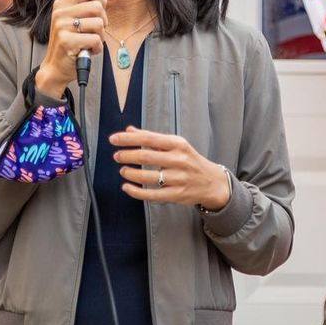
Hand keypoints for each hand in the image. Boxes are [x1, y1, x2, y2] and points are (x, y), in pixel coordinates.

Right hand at [35, 0, 120, 98]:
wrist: (56, 68)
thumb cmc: (71, 42)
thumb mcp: (83, 19)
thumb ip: (99, 3)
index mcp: (62, 3)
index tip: (97, 13)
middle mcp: (60, 12)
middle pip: (97, 6)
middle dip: (102, 22)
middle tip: (92, 32)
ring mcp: (62, 26)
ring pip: (99, 23)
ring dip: (99, 36)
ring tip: (88, 42)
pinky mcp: (67, 41)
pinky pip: (96, 39)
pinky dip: (97, 48)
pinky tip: (87, 50)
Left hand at [110, 127, 230, 208]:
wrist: (212, 182)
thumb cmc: (189, 160)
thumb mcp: (176, 145)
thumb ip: (152, 138)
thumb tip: (129, 130)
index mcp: (178, 144)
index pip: (149, 139)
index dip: (129, 139)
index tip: (113, 139)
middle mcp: (179, 160)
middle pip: (147, 157)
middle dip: (127, 156)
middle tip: (116, 156)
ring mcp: (179, 179)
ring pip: (148, 177)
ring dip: (130, 174)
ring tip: (122, 170)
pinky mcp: (176, 195)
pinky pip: (152, 194)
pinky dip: (136, 191)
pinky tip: (126, 187)